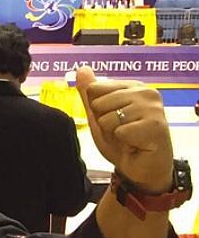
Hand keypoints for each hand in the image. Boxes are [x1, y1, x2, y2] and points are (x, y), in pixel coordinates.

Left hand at [77, 67, 173, 192]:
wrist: (142, 168)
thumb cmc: (123, 141)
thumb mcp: (100, 116)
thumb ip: (90, 94)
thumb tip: (82, 69)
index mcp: (133, 86)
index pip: (94, 88)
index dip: (97, 110)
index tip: (113, 118)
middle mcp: (146, 92)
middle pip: (99, 102)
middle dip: (104, 122)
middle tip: (121, 131)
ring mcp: (153, 108)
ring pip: (108, 117)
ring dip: (114, 133)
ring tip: (129, 137)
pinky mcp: (156, 125)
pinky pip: (120, 131)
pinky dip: (124, 141)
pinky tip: (137, 143)